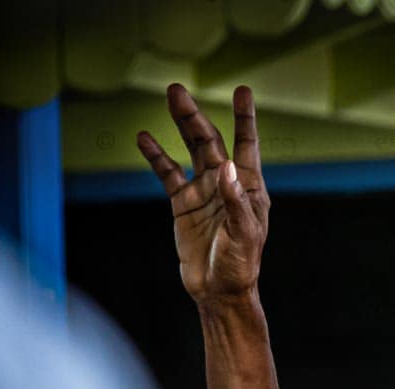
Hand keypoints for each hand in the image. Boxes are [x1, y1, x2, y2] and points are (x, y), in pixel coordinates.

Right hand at [137, 84, 268, 306]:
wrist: (218, 291)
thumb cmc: (240, 265)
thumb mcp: (243, 233)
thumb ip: (235, 200)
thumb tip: (228, 165)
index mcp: (249, 189)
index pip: (247, 146)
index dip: (245, 119)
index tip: (243, 91)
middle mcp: (227, 185)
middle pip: (211, 142)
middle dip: (195, 117)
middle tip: (177, 91)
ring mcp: (204, 192)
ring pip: (190, 151)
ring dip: (180, 126)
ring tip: (169, 99)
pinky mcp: (183, 204)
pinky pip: (168, 174)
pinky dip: (157, 156)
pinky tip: (145, 138)